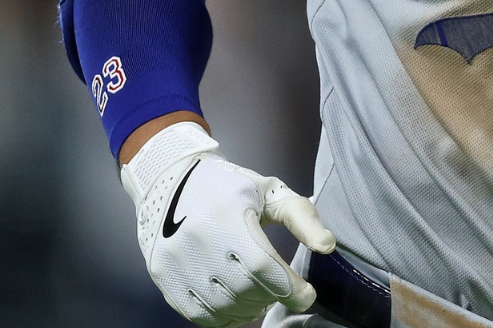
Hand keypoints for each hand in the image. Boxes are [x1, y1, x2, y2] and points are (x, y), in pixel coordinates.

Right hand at [120, 122, 337, 327]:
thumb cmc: (230, 187)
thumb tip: (328, 246)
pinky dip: (225, 317)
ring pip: (223, 305)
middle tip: (285, 290)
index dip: (290, 287)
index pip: (264, 266)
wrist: (172, 179)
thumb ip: (302, 218)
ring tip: (264, 296)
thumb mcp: (269, 192)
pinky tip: (239, 304)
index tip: (307, 294)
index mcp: (227, 212)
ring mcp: (176, 260)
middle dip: (274, 296)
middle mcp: (197, 238)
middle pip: (246, 289)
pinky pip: (198, 314)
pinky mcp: (164, 276)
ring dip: (252, 309)